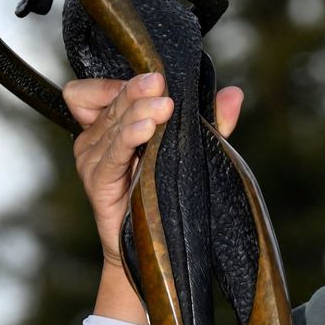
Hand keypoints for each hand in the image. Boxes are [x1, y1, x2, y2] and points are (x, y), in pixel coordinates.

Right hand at [63, 71, 244, 266]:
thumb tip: (234, 94)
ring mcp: (92, 161)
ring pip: (111, 123)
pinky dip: (128, 137)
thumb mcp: (191, 150)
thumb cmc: (168, 193)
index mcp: (108, 125)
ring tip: (163, 107)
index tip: (152, 77)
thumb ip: (211, 121)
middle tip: (161, 84)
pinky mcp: (97, 182)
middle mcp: (94, 140)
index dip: (116, 82)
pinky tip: (146, 129)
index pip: (90, 91)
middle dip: (136, 90)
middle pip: (109, 101)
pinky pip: (110, 154)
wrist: (154, 247)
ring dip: (136, 110)